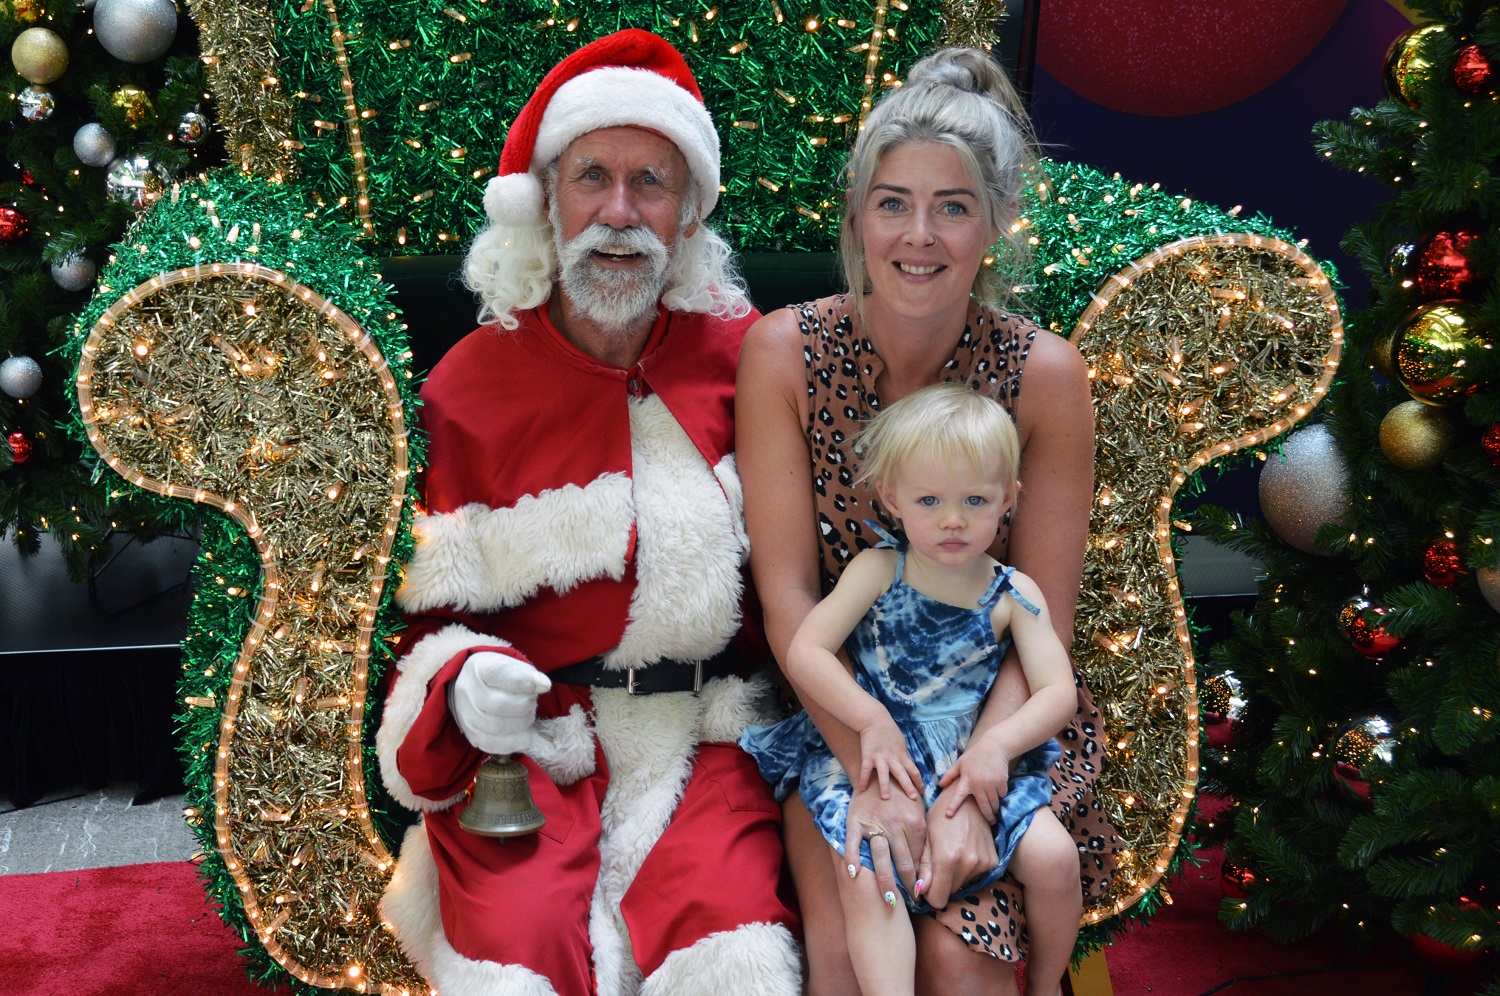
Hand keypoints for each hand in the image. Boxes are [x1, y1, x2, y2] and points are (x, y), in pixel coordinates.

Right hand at [448, 651, 551, 754]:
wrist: (475, 689)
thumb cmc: (500, 677)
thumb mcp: (513, 666)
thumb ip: (528, 674)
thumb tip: (544, 686)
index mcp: (478, 667)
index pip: (497, 673)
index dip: (523, 681)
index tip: (544, 686)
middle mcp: (466, 691)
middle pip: (498, 704)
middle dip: (524, 705)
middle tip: (532, 702)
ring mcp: (465, 715)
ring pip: (495, 726)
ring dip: (521, 723)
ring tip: (528, 715)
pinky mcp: (471, 735)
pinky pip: (491, 744)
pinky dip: (514, 743)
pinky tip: (525, 735)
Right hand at [841, 778, 926, 904]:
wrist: (879, 773)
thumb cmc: (903, 797)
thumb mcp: (919, 814)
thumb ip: (923, 839)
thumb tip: (929, 868)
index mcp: (916, 824)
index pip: (920, 859)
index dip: (922, 879)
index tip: (924, 895)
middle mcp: (897, 825)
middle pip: (904, 863)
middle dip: (910, 887)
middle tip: (913, 905)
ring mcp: (875, 823)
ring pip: (882, 857)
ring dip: (887, 883)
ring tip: (890, 902)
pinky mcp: (855, 821)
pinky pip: (852, 842)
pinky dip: (852, 858)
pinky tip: (854, 875)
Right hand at [857, 714, 922, 801]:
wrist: (875, 720)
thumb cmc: (889, 731)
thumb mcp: (901, 743)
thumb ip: (904, 755)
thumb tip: (909, 764)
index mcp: (902, 756)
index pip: (914, 771)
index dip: (918, 782)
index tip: (922, 792)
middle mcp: (893, 758)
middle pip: (903, 775)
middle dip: (908, 787)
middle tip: (913, 799)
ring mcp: (880, 758)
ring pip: (884, 774)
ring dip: (885, 786)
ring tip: (886, 798)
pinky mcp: (868, 756)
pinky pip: (866, 770)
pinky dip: (864, 779)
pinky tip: (862, 789)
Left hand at [917, 789, 999, 909]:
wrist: (969, 800)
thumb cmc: (941, 815)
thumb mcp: (925, 838)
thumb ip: (922, 867)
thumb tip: (920, 892)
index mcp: (948, 859)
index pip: (938, 900)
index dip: (929, 895)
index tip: (925, 883)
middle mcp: (969, 864)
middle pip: (950, 893)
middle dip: (941, 883)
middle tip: (937, 861)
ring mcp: (983, 863)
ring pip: (962, 885)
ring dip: (954, 876)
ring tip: (951, 852)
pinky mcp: (993, 862)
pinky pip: (975, 876)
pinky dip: (967, 870)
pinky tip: (964, 851)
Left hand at [937, 738, 1011, 821]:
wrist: (994, 746)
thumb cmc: (975, 755)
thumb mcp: (960, 763)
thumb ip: (950, 774)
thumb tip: (940, 785)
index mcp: (966, 780)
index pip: (958, 795)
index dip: (953, 805)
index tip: (948, 815)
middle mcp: (978, 784)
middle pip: (984, 807)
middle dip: (988, 817)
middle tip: (991, 822)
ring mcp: (991, 784)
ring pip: (994, 803)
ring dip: (995, 808)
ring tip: (995, 810)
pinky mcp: (1001, 782)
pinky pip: (1002, 795)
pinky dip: (1001, 795)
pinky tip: (999, 791)